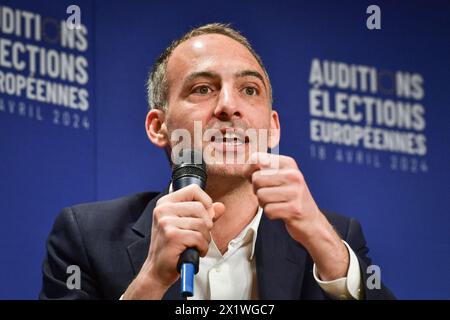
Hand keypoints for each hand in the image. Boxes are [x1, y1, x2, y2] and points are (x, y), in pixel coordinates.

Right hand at [123, 184, 224, 298]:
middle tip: (198, 236)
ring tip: (194, 244)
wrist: (157, 269)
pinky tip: (194, 251)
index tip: (205, 215)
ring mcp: (166, 222)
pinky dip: (202, 247)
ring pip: (202, 224)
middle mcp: (163, 209)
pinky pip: (199, 237)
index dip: (205, 202)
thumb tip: (220, 207)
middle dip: (207, 225)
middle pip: (201, 208)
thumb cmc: (171, 247)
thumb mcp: (187, 225)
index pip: (193, 190)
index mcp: (166, 203)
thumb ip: (204, 215)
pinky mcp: (172, 235)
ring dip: (205, 239)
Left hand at [245, 152, 348, 280]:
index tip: (256, 179)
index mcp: (288, 163)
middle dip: (257, 190)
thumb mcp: (279, 177)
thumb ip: (261, 169)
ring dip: (264, 203)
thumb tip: (246, 167)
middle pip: (256, 179)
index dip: (249, 171)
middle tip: (270, 195)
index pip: (257, 158)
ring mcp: (296, 192)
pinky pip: (268, 210)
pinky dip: (271, 214)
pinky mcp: (294, 209)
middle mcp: (294, 175)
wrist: (310, 220)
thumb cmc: (289, 197)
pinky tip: (281, 212)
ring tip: (276, 203)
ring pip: (261, 195)